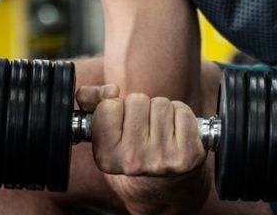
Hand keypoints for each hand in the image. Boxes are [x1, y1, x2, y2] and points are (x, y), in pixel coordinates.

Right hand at [76, 84, 206, 177]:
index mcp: (106, 156)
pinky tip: (175, 133)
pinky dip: (180, 115)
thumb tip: (110, 90)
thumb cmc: (131, 148)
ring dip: (161, 111)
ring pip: (161, 104)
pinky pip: (182, 112)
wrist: (162, 186)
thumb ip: (91, 102)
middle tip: (142, 127)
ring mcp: (161, 159)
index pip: (108, 107)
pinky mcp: (186, 155)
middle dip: (140, 107)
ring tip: (158, 130)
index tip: (121, 122)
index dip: (116, 107)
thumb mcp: (103, 130)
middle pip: (137, 101)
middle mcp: (132, 161)